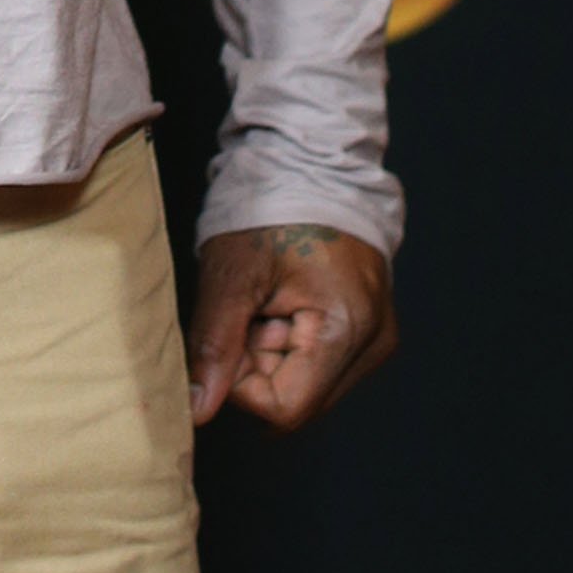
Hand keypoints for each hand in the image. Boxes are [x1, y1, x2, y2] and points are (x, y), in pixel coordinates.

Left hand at [186, 223, 397, 430]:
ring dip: (272, 353)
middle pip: (297, 399)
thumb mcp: (231, 273)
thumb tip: (197, 410)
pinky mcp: (368, 328)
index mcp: (346, 328)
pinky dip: (289, 340)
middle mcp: (373, 343)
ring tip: (267, 299)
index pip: (284, 407)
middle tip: (248, 307)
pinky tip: (284, 301)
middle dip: (258, 363)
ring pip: (305, 384)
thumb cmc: (270, 206)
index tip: (231, 331)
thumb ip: (214, 345)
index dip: (243, 382)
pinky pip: (318, 362)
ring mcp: (375, 337)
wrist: (309, 162)